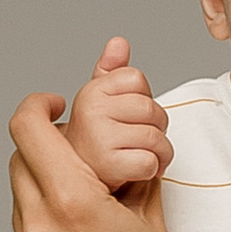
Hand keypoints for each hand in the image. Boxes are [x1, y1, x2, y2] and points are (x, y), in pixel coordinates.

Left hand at [10, 89, 207, 231]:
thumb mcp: (154, 220)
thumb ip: (135, 161)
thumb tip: (134, 123)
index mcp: (72, 206)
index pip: (28, 127)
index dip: (40, 104)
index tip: (61, 103)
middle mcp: (38, 229)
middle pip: (20, 158)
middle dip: (48, 142)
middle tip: (83, 144)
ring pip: (21, 194)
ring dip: (47, 179)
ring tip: (91, 191)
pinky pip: (28, 229)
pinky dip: (49, 214)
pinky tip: (86, 229)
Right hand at [60, 37, 172, 197]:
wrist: (72, 188)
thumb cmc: (92, 147)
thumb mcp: (98, 106)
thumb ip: (110, 75)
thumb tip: (119, 43)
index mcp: (90, 92)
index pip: (137, 78)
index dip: (139, 101)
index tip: (125, 119)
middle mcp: (90, 110)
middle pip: (152, 109)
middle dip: (155, 130)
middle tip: (137, 144)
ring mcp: (98, 136)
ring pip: (156, 138)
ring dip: (158, 155)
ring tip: (139, 160)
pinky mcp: (108, 164)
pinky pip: (150, 162)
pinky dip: (151, 172)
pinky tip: (136, 174)